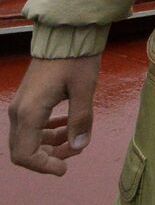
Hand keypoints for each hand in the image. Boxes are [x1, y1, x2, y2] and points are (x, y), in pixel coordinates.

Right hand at [8, 55, 101, 175]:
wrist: (66, 36)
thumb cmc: (76, 60)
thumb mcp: (84, 90)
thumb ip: (81, 120)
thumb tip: (79, 146)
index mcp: (30, 112)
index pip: (25, 155)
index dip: (44, 167)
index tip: (65, 168)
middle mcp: (19, 112)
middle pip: (24, 150)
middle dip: (49, 157)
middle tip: (76, 150)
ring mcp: (22, 106)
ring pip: (29, 139)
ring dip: (51, 144)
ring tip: (76, 138)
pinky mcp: (28, 100)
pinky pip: (33, 126)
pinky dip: (49, 132)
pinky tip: (69, 126)